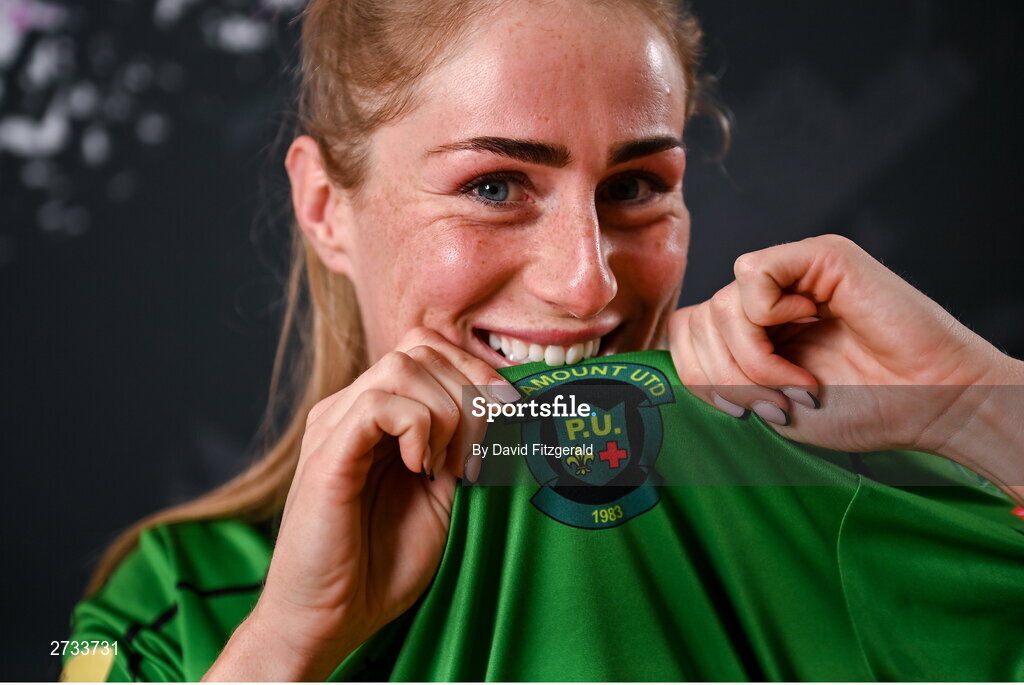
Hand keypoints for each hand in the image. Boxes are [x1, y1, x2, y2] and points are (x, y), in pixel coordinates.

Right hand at [205, 327, 517, 680]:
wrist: (330, 620)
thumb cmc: (382, 566)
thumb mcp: (441, 496)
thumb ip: (460, 447)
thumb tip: (504, 408)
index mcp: (376, 415)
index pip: (428, 349)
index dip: (475, 371)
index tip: (505, 418)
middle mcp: (351, 409)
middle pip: (421, 348)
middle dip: (470, 391)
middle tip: (476, 454)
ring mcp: (334, 427)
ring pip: (402, 366)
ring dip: (446, 412)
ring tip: (445, 467)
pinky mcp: (326, 453)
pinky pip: (378, 403)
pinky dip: (417, 428)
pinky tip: (420, 469)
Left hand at [668, 234, 1021, 466]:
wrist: (932, 404)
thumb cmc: (865, 409)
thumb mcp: (770, 406)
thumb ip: (719, 381)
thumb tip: (657, 370)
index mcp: (753, 332)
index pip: (684, 335)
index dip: (699, 377)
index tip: (742, 412)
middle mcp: (766, 297)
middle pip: (694, 324)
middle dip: (727, 378)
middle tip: (779, 403)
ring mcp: (791, 273)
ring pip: (719, 307)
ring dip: (753, 360)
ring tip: (801, 382)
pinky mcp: (819, 256)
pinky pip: (751, 273)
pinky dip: (768, 316)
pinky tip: (811, 329)